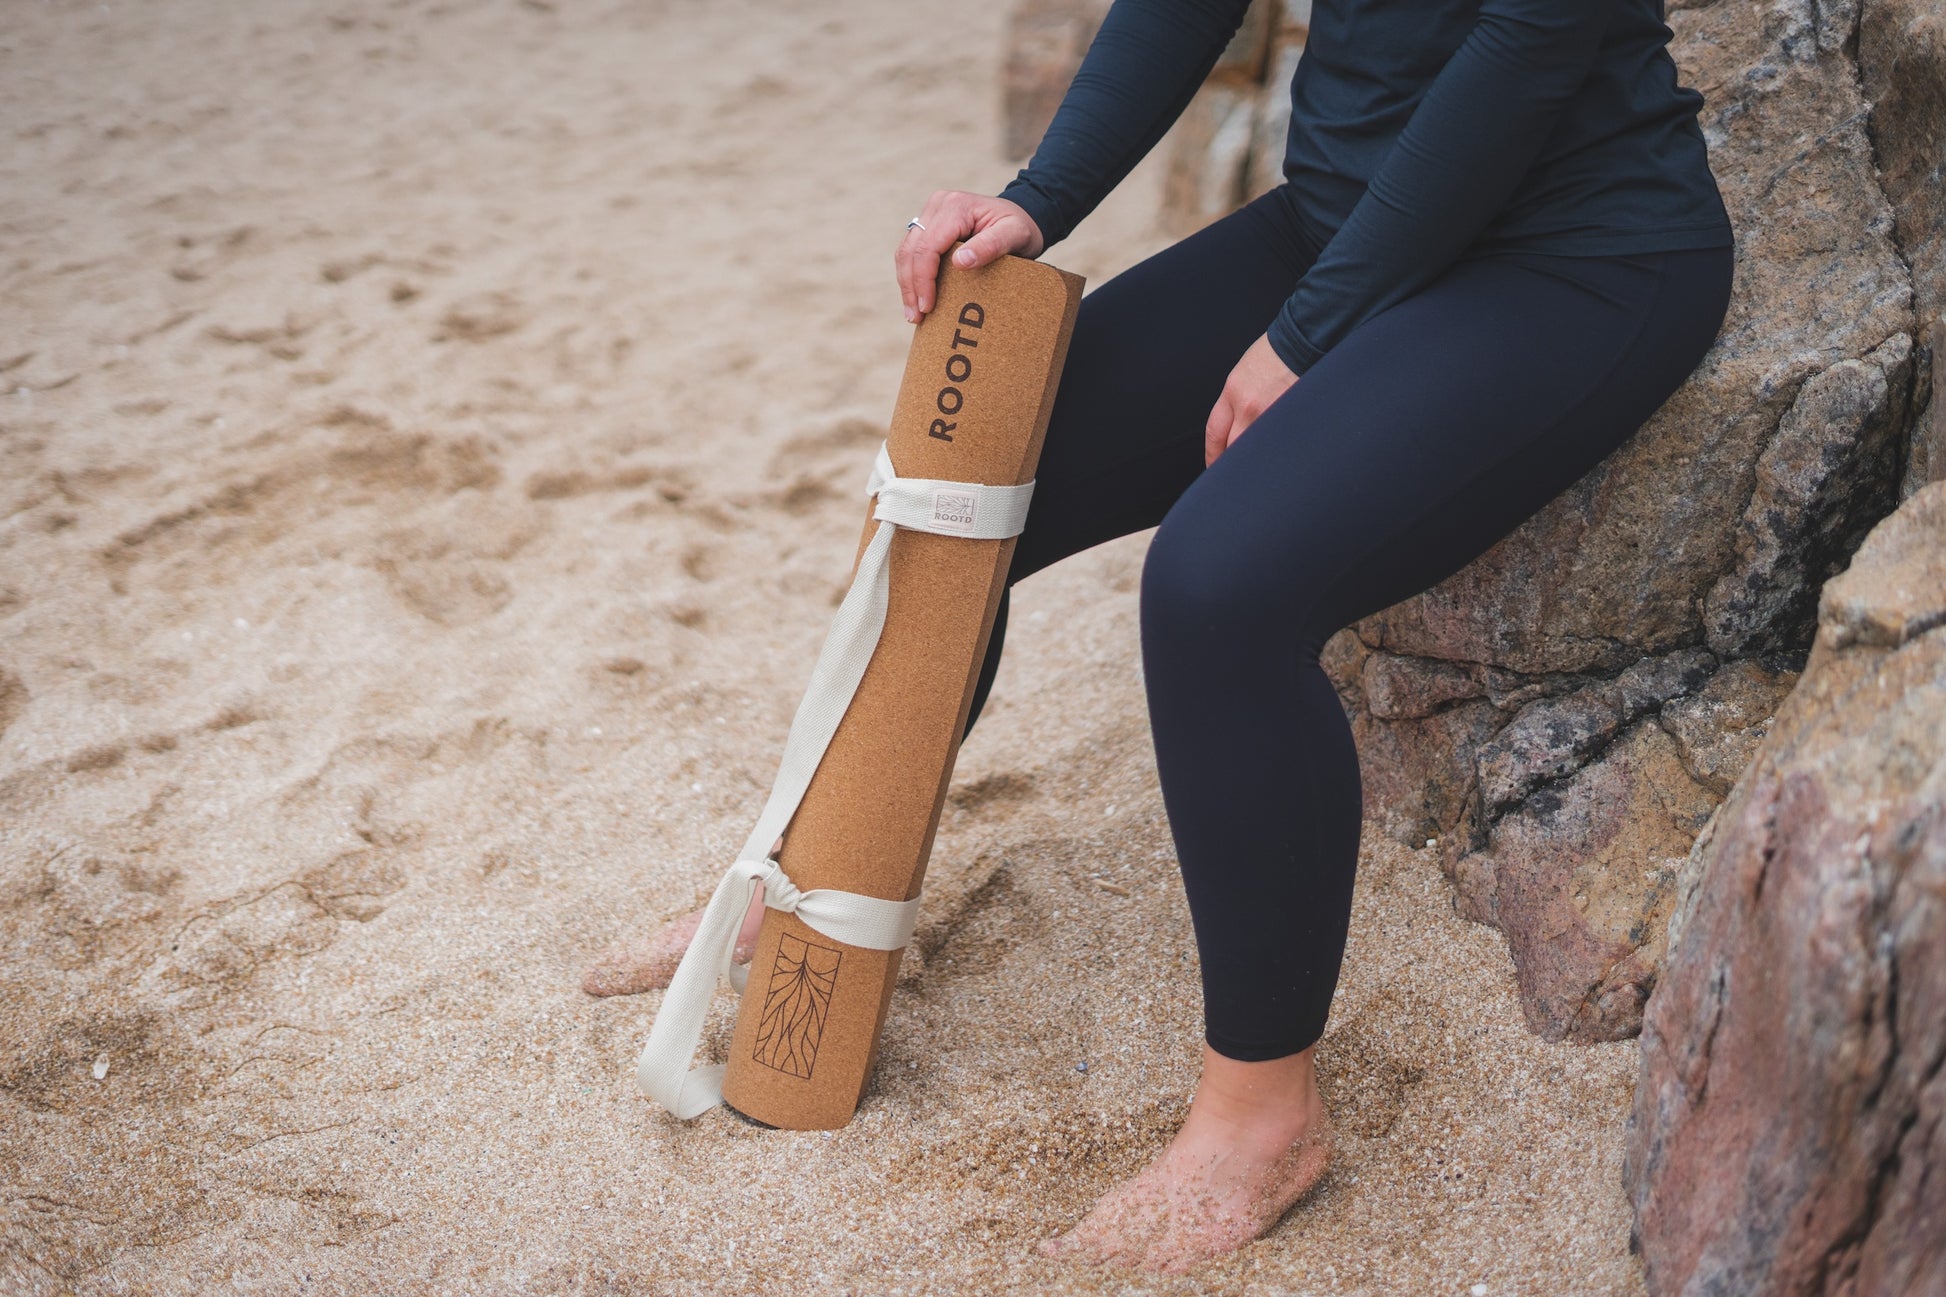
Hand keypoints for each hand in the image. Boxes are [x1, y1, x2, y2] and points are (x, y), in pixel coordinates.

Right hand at [895, 191, 1044, 322]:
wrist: (1021, 215)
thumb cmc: (1019, 227)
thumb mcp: (1014, 235)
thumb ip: (990, 246)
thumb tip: (959, 263)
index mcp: (955, 206)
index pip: (928, 247)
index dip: (924, 279)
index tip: (927, 307)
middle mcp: (938, 205)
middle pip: (911, 250)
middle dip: (911, 287)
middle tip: (915, 317)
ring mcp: (930, 214)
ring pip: (906, 252)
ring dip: (907, 283)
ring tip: (913, 313)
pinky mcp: (928, 224)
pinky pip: (912, 251)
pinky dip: (911, 276)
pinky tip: (915, 297)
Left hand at [1205, 334, 1298, 466]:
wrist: (1300, 341)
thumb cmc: (1272, 356)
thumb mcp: (1241, 376)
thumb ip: (1234, 405)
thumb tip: (1231, 434)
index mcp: (1232, 392)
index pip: (1214, 434)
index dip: (1213, 456)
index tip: (1214, 466)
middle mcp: (1249, 406)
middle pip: (1232, 448)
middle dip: (1231, 464)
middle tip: (1234, 477)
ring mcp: (1272, 412)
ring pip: (1256, 449)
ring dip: (1256, 461)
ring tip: (1259, 470)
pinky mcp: (1292, 416)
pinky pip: (1279, 442)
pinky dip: (1278, 452)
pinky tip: (1280, 456)